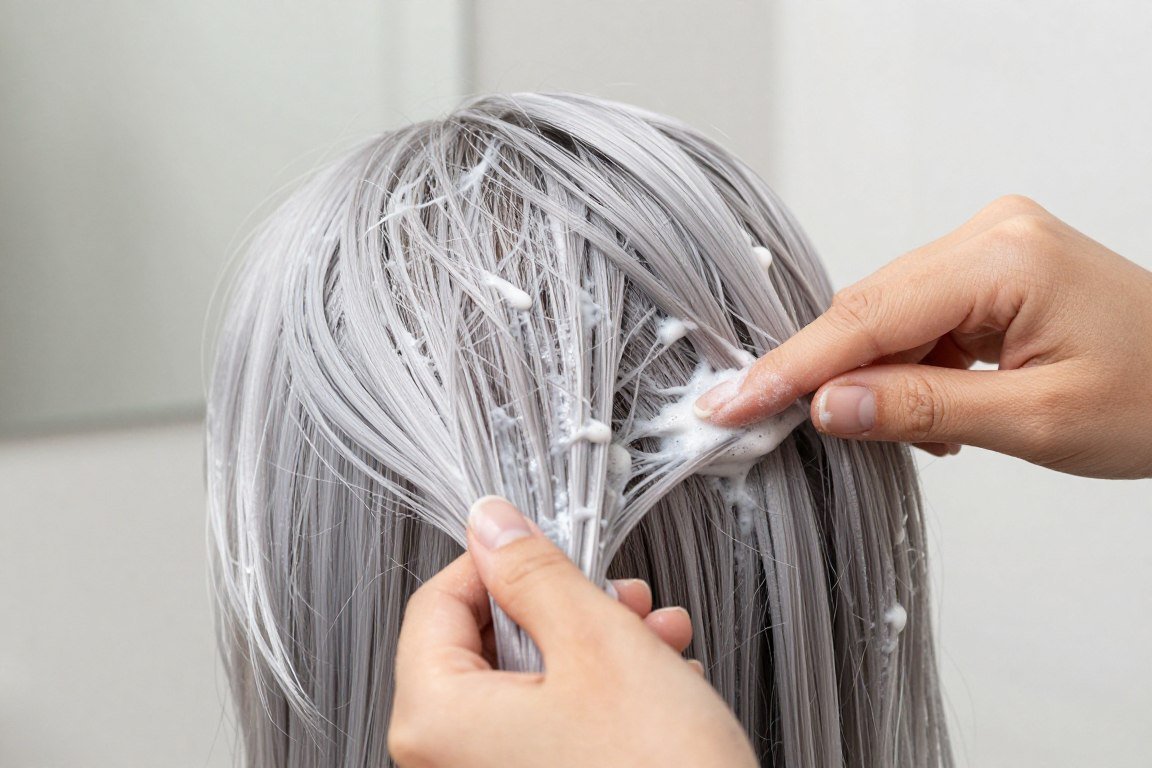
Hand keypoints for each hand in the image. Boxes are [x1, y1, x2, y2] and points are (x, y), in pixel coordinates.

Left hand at [387, 496, 756, 767]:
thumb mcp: (596, 643)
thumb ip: (534, 572)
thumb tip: (493, 526)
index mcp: (435, 721)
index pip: (436, 601)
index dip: (497, 560)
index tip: (543, 542)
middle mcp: (448, 761)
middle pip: (487, 642)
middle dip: (564, 605)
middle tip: (617, 592)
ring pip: (530, 681)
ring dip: (598, 643)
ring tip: (656, 634)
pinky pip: (551, 723)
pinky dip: (602, 692)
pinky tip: (659, 679)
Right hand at [694, 196, 1151, 478]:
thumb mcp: (1036, 423)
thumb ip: (922, 409)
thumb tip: (826, 407)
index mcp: (1003, 258)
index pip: (866, 317)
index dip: (790, 367)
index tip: (729, 403)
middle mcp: (988, 233)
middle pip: (867, 309)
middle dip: (826, 375)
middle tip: (775, 428)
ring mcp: (989, 244)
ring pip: (886, 315)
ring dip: (877, 378)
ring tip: (924, 436)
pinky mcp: (990, 266)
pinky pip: (917, 316)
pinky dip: (909, 367)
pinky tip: (937, 408)